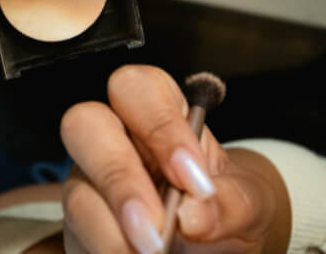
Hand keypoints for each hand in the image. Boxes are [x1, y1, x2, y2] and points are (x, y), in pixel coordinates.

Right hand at [60, 65, 289, 253]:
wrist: (213, 253)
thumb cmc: (226, 213)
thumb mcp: (249, 205)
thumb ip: (232, 203)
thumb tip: (193, 216)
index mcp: (158, 116)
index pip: (137, 88)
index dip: (159, 128)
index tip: (194, 182)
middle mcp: (114, 141)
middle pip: (84, 124)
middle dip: (119, 178)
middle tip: (156, 231)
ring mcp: (89, 185)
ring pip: (77, 193)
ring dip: (113, 233)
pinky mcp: (79, 231)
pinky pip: (76, 239)